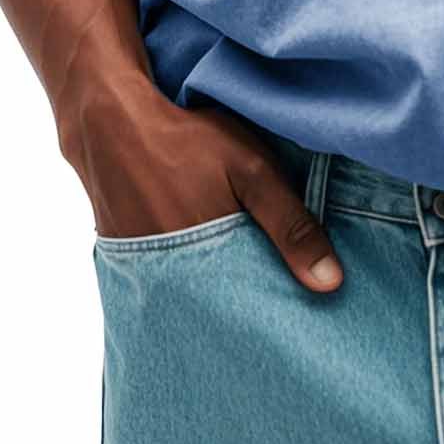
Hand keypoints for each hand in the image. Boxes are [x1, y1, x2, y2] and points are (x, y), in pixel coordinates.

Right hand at [59, 72, 342, 291]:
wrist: (111, 125)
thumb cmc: (189, 142)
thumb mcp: (252, 172)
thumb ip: (291, 225)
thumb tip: (332, 284)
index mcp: (206, 267)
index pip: (251, 314)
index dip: (276, 313)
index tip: (301, 318)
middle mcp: (171, 284)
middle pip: (222, 315)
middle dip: (248, 311)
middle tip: (273, 308)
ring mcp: (145, 278)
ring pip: (194, 302)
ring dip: (217, 298)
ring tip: (240, 289)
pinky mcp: (128, 267)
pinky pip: (167, 287)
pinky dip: (189, 281)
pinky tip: (204, 266)